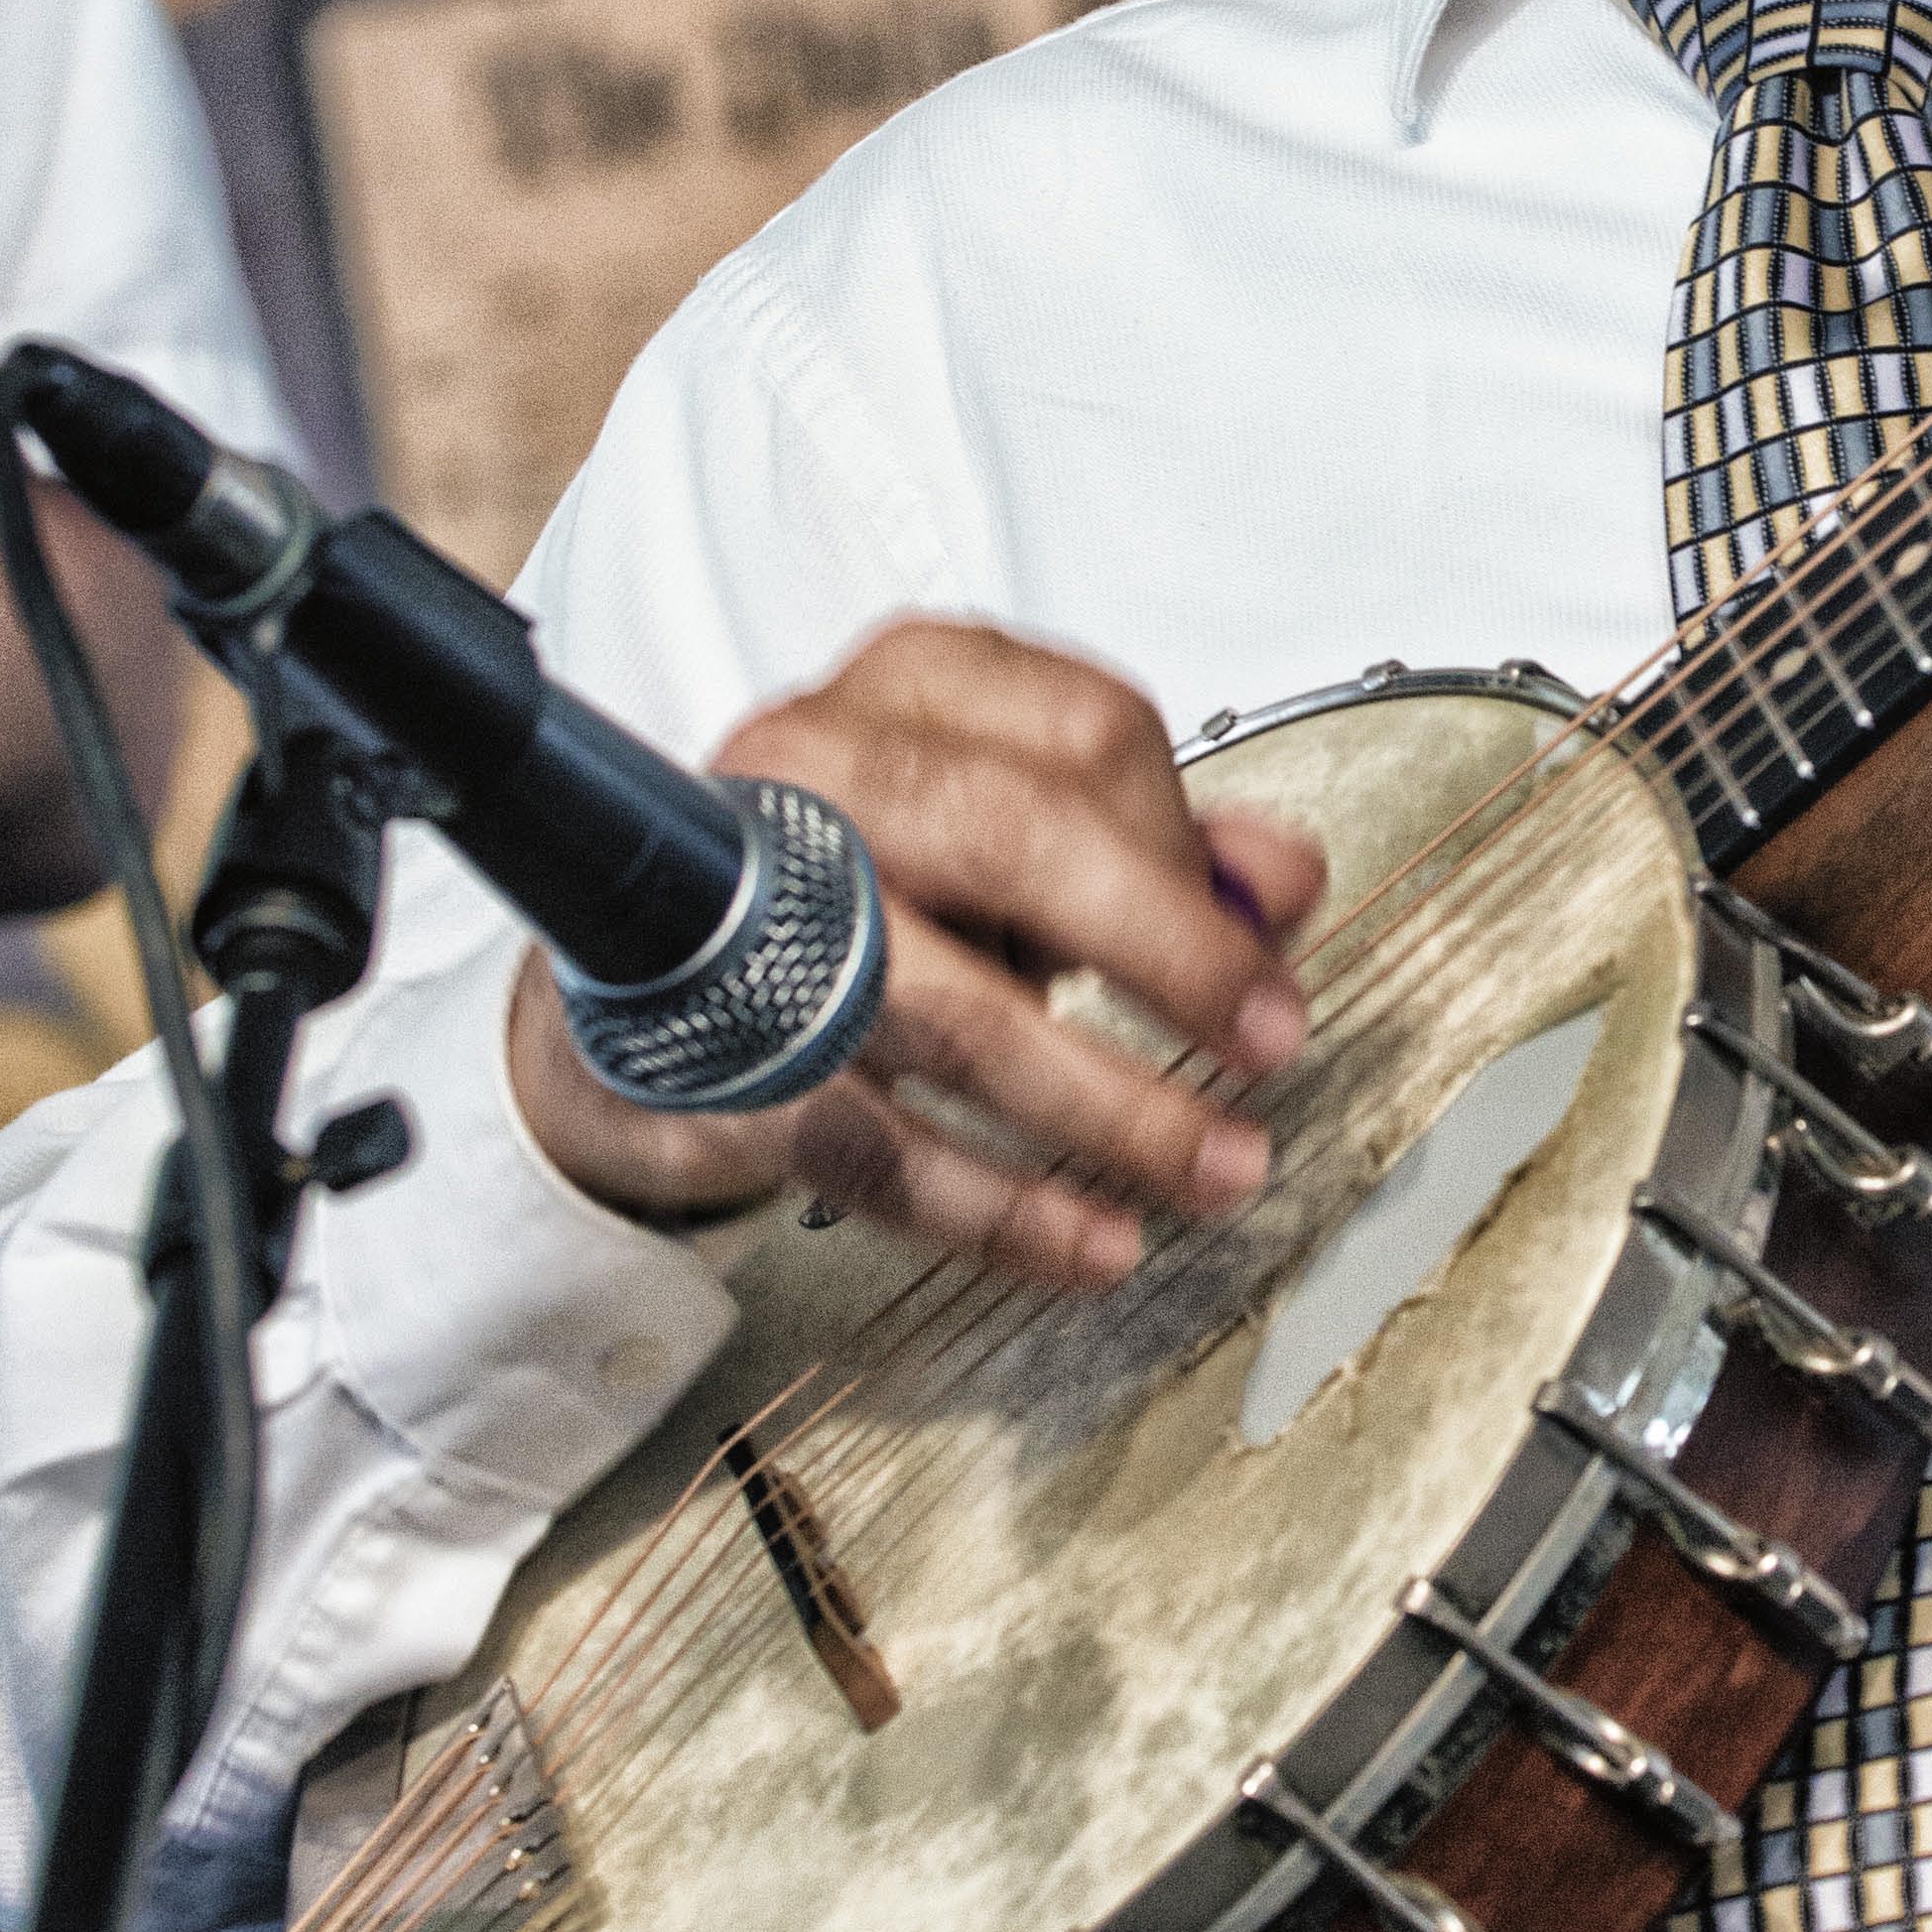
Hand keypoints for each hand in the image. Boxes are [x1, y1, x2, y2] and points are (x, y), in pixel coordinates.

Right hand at [506, 617, 1324, 1292]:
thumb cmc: (859, 881)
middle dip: (1171, 954)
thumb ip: (1158, 844)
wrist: (651, 980)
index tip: (1262, 947)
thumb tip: (1280, 879)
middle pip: (1020, 839)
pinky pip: (879, 1144)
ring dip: (1113, 1109)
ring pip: (958, 1010)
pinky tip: (1091, 1243)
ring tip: (1215, 1168)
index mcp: (912, 687)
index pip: (1088, 733)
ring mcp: (755, 914)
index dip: (1190, 849)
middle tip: (1269, 1042)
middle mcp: (820, 771)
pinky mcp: (722, 1057)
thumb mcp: (1017, 834)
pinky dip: (1002, 1210)